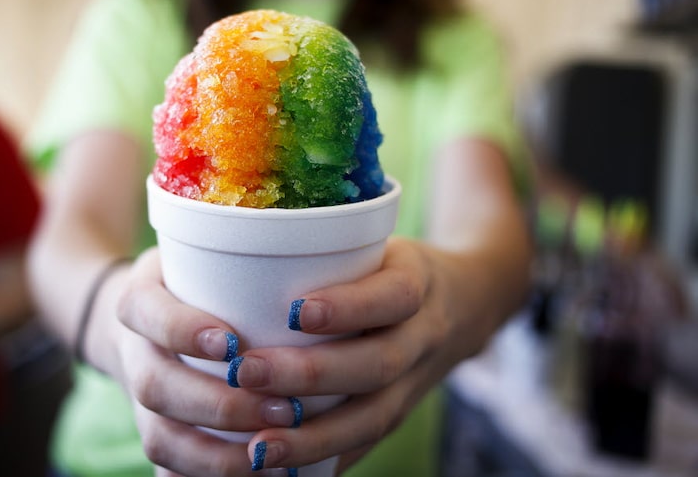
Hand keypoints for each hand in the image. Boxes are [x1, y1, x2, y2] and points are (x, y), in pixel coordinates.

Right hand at [106, 248, 302, 475]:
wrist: (152, 322)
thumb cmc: (205, 282)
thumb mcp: (213, 257)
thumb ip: (253, 258)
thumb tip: (332, 249)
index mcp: (141, 296)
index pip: (143, 308)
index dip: (181, 329)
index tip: (233, 343)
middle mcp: (132, 348)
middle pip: (154, 385)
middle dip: (220, 404)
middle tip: (286, 409)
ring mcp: (137, 396)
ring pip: (158, 437)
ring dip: (218, 455)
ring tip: (278, 455)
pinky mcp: (154, 432)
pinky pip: (169, 469)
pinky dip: (210, 476)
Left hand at [224, 236, 502, 470]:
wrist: (466, 303)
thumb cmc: (392, 266)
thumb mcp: (377, 242)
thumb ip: (325, 247)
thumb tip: (231, 246)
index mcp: (417, 283)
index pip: (393, 296)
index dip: (349, 307)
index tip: (294, 311)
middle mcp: (423, 336)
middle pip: (377, 364)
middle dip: (310, 375)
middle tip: (246, 373)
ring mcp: (415, 383)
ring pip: (373, 417)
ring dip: (313, 436)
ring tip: (257, 445)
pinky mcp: (399, 414)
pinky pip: (366, 445)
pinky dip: (325, 461)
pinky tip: (280, 471)